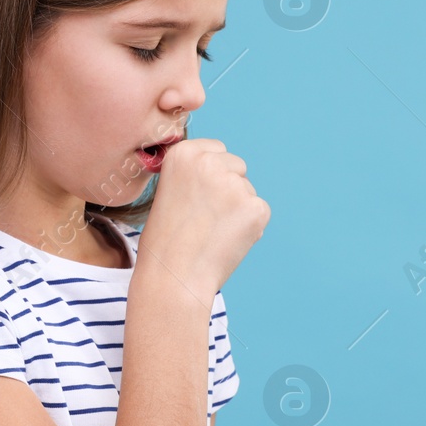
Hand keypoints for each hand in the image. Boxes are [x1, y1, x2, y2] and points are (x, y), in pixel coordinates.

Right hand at [138, 138, 268, 297]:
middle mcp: (209, 162)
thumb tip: (225, 169)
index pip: (216, 150)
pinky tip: (226, 241)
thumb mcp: (169, 191)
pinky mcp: (255, 207)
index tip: (199, 196)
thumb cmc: (166, 241)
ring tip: (212, 234)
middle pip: (236, 166)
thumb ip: (195, 175)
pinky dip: (249, 226)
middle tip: (206, 219)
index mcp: (184, 154)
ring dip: (238, 209)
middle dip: (228, 188)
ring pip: (248, 190)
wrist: (173, 276)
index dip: (210, 176)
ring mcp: (234, 184)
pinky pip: (260, 210)